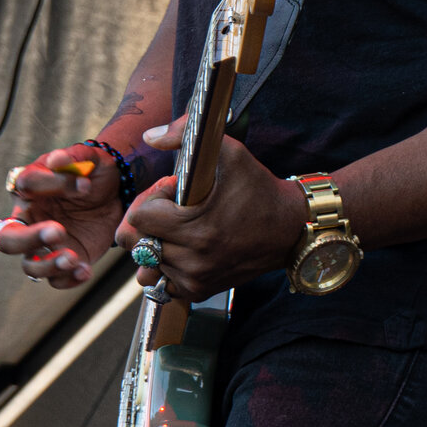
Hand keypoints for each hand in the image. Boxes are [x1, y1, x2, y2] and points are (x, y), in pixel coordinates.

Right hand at [0, 143, 127, 289]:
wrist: (117, 194)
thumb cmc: (95, 173)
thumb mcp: (90, 159)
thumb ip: (73, 157)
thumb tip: (55, 159)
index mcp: (30, 189)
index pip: (26, 186)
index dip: (52, 184)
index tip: (86, 185)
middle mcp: (30, 219)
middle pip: (7, 238)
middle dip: (28, 238)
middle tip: (58, 231)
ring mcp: (44, 245)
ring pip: (29, 266)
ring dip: (48, 265)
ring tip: (74, 259)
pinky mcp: (62, 261)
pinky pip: (56, 280)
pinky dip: (68, 279)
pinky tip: (86, 270)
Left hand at [114, 127, 306, 301]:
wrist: (289, 229)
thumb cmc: (259, 188)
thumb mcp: (230, 153)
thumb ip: (186, 136)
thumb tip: (151, 136)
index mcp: (196, 228)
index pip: (140, 217)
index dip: (153, 197)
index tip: (176, 192)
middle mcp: (193, 259)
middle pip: (137, 241)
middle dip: (150, 221)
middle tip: (173, 210)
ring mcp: (195, 279)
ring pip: (146, 263)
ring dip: (155, 243)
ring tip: (178, 229)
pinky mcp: (199, 290)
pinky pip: (161, 281)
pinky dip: (165, 265)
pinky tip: (183, 248)